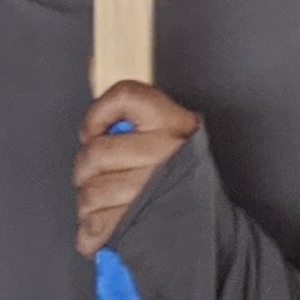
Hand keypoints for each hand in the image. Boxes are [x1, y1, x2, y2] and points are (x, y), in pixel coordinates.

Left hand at [73, 81, 200, 256]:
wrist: (214, 232)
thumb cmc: (182, 179)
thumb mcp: (170, 132)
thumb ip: (130, 109)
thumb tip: (92, 64)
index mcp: (174, 123)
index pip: (126, 96)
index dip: (98, 114)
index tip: (93, 132)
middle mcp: (165, 153)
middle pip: (95, 153)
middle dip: (86, 170)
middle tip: (98, 175)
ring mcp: (152, 191)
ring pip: (90, 193)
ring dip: (89, 205)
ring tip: (107, 205)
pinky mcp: (141, 227)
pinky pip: (95, 227)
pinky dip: (91, 235)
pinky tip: (106, 229)